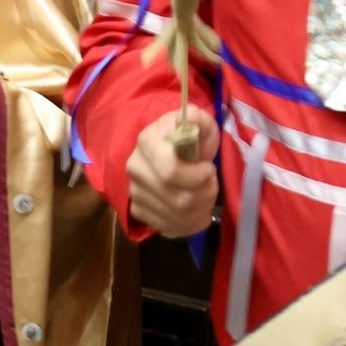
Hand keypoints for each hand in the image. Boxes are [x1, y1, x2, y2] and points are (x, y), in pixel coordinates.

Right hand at [128, 109, 221, 239]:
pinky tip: (194, 208)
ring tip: (205, 195)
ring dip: (201, 208)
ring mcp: (134, 191)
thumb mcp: (201, 124)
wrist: (171, 154)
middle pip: (179, 199)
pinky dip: (189, 222)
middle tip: (211, 184)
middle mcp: (135, 167)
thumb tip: (189, 118)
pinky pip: (169, 226)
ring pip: (178, 215)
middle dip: (205, 194)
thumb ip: (199, 119)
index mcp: (147, 141)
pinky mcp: (137, 210)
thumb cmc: (190, 140)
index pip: (171, 172)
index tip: (209, 169)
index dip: (197, 176)